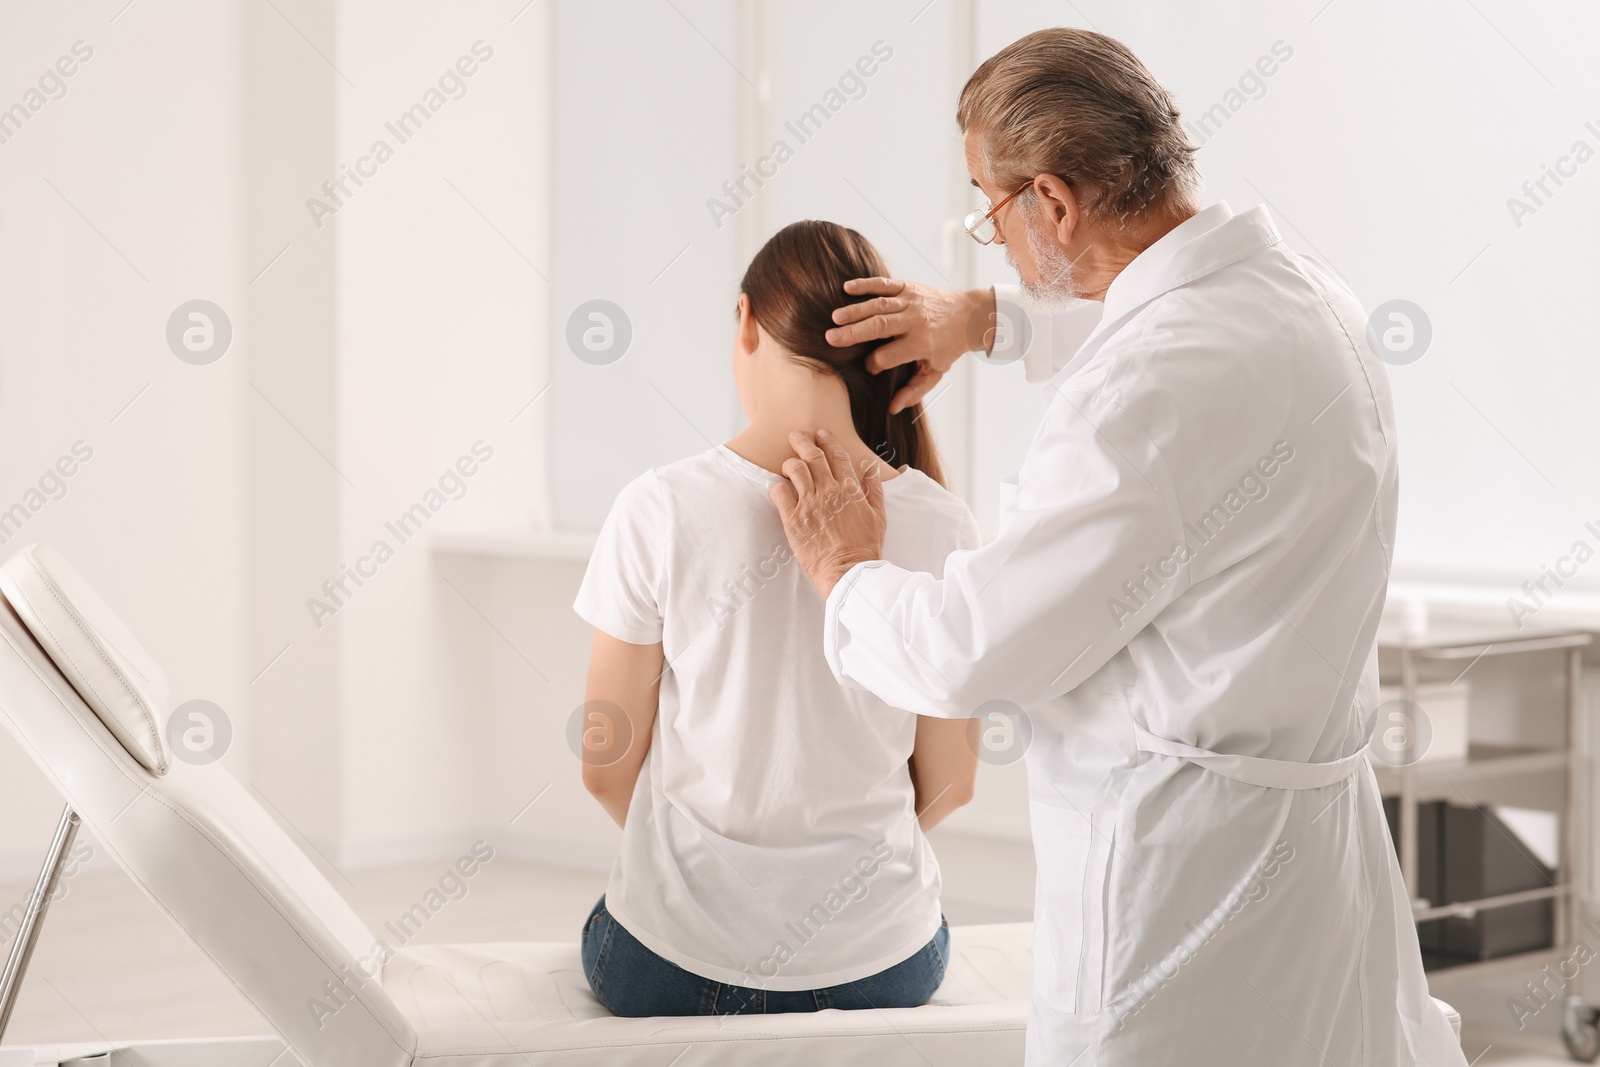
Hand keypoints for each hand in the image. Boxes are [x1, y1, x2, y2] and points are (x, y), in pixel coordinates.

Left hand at [769, 429, 886, 600]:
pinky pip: (779, 492)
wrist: (848, 571)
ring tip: (788, 464)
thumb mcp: (878, 516)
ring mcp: (809, 504)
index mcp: (850, 489)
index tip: (821, 433)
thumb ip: (873, 489)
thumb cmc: (865, 546)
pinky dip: (779, 487)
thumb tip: (870, 469)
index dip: (828, 440)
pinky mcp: (793, 519)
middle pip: (812, 456)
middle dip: (802, 441)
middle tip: (796, 435)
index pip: (837, 454)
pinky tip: (782, 490)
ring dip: (790, 463)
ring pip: (794, 469)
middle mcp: (829, 492)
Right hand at [828, 279, 994, 413]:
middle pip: (879, 327)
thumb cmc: (948, 346)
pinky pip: (884, 284)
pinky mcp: (908, 287)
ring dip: (855, 311)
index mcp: (922, 344)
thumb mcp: (935, 372)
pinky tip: (847, 288)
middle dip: (854, 333)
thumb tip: (893, 408)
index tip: (868, 369)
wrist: (968, 316)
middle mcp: (915, 321)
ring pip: (878, 305)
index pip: (888, 356)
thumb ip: (914, 391)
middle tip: (830, 339)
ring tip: (834, 318)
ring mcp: (911, 302)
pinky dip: (866, 285)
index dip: (873, 365)